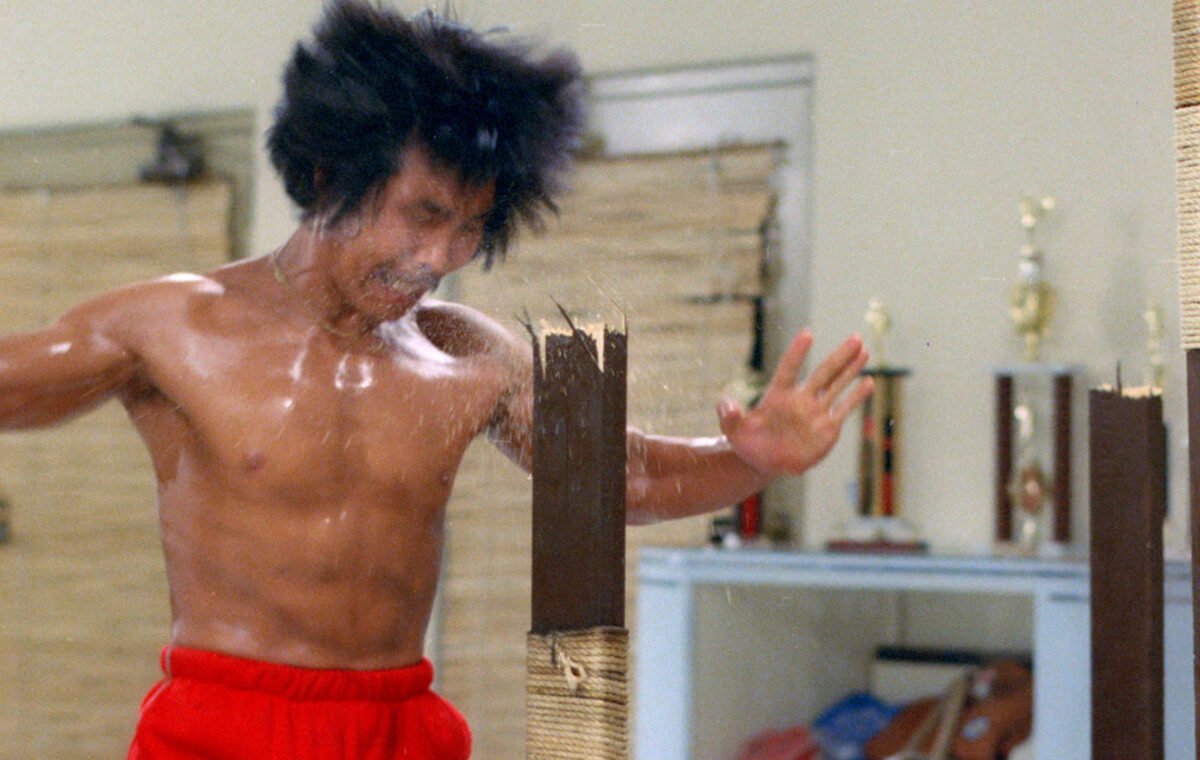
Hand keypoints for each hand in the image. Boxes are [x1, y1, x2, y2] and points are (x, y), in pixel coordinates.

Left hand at [717, 330, 873, 476]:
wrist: (764, 462)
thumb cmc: (747, 442)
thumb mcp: (733, 430)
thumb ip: (729, 416)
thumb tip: (725, 403)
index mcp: (778, 396)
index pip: (789, 369)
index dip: (797, 353)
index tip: (807, 333)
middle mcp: (800, 400)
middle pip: (823, 373)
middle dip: (840, 356)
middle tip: (855, 338)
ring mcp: (815, 413)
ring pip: (837, 386)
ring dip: (851, 369)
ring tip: (864, 350)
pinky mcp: (826, 428)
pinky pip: (844, 409)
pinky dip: (856, 396)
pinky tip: (869, 382)